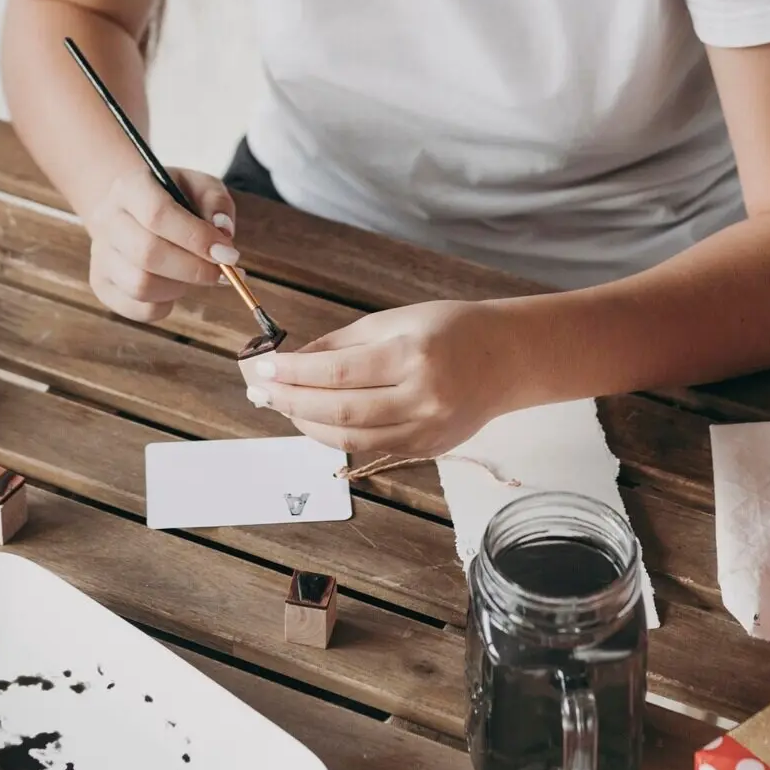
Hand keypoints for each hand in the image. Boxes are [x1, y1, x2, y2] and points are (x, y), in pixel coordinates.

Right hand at [86, 168, 236, 323]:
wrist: (136, 211)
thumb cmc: (175, 198)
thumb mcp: (200, 186)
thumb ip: (216, 202)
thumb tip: (223, 231)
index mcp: (129, 187)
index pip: (157, 213)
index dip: (196, 238)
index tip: (228, 254)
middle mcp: (107, 219)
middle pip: (147, 253)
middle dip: (194, 269)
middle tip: (222, 273)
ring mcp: (100, 254)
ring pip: (140, 285)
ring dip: (181, 287)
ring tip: (196, 274)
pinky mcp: (102, 284)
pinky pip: (138, 309)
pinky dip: (166, 304)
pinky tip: (176, 286)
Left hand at [239, 301, 514, 461]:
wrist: (507, 359)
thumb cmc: (452, 328)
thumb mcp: (395, 320)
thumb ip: (341, 343)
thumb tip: (293, 361)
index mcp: (412, 356)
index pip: (338, 373)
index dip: (294, 374)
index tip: (262, 368)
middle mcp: (421, 399)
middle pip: (340, 411)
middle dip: (292, 401)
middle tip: (261, 390)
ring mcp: (425, 431)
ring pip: (350, 438)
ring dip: (307, 424)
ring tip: (282, 406)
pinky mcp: (426, 450)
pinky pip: (370, 448)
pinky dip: (336, 436)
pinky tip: (315, 421)